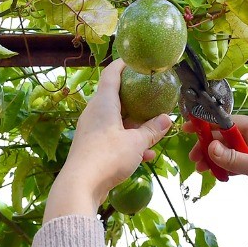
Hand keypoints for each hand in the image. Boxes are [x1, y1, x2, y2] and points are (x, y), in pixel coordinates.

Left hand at [45, 60, 173, 220]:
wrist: (80, 185)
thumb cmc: (107, 157)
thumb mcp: (136, 143)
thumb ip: (152, 130)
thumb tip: (167, 119)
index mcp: (103, 103)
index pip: (112, 74)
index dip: (123, 64)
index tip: (136, 60)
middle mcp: (94, 113)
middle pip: (116, 98)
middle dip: (136, 99)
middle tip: (153, 98)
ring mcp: (92, 131)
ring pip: (117, 121)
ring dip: (135, 126)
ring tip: (154, 133)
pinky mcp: (91, 148)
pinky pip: (113, 138)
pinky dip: (128, 143)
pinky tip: (145, 156)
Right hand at [188, 114, 247, 214]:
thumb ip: (234, 158)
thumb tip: (210, 148)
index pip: (228, 121)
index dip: (208, 124)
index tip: (189, 130)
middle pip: (224, 136)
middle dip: (208, 146)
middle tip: (194, 158)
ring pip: (227, 150)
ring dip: (213, 158)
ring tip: (201, 169)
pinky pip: (233, 162)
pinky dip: (222, 167)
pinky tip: (214, 174)